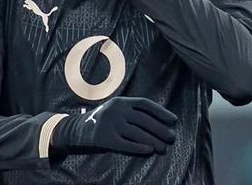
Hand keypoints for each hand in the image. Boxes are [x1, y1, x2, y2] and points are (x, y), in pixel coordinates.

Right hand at [51, 97, 177, 155]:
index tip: (174, 120)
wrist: (77, 130)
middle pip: (144, 120)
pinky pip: (126, 144)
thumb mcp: (116, 110)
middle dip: (160, 129)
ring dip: (153, 141)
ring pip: (137, 133)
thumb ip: (133, 113)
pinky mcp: (104, 138)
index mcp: (121, 101)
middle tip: (172, 137)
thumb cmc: (104, 121)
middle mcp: (116, 110)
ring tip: (163, 148)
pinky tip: (149, 151)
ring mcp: (110, 123)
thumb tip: (161, 123)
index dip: (161, 112)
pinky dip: (139, 148)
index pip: (145, 104)